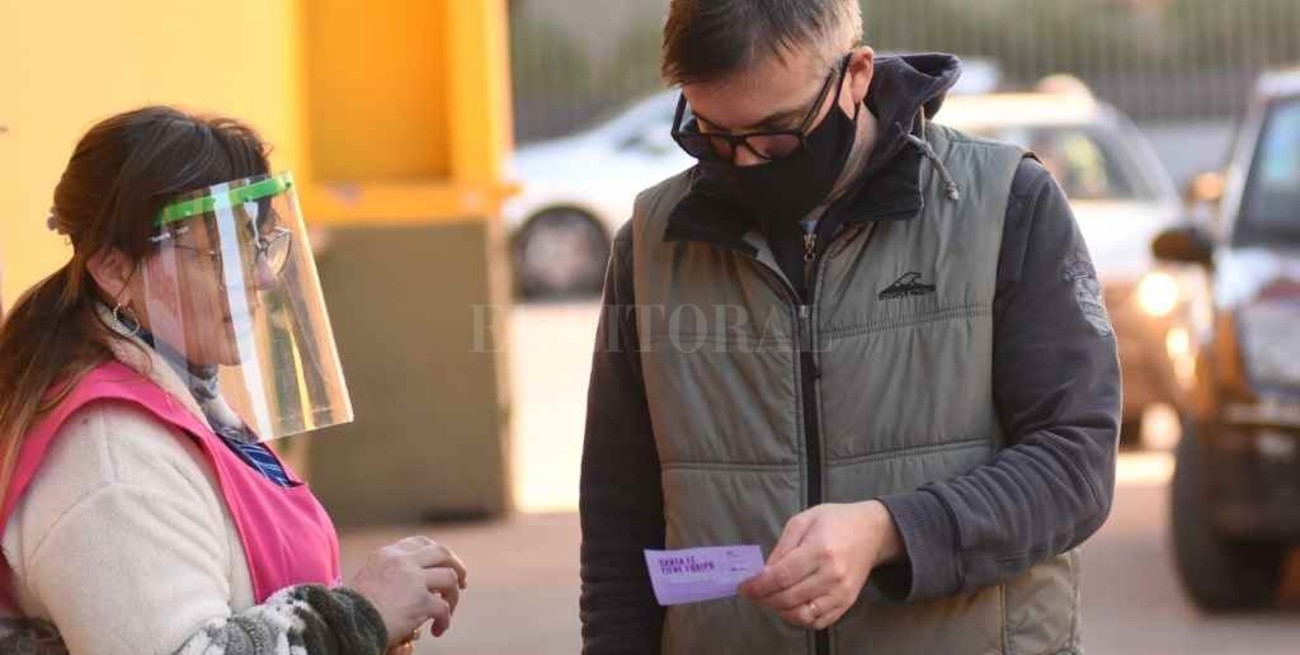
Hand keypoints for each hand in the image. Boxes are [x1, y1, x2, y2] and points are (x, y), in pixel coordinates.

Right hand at [349, 536, 468, 646]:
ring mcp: (414, 580)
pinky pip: (443, 608)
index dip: (437, 554)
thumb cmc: (353, 608)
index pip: (420, 543)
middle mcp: (403, 561)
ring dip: (453, 596)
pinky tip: (437, 629)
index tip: (444, 565)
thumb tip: (415, 580)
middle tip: (462, 582)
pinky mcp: (421, 601)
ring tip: (447, 610)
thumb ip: (391, 573)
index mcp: (388, 554)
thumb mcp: (370, 578)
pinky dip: (445, 620)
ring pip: (450, 578)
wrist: (346, 623)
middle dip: (457, 566)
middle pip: (442, 552)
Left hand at [738, 501, 901, 629]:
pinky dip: (799, 619)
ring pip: (802, 615)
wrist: (872, 530)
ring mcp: (842, 592)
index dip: (758, 586)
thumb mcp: (803, 521)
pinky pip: (819, 621)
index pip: (781, 576)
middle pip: (789, 598)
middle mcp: (832, 575)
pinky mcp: (847, 603)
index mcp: (819, 550)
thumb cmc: (835, 521)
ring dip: (780, 611)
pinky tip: (790, 607)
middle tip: (753, 594)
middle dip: (764, 599)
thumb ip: (782, 547)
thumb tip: (763, 572)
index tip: (744, 587)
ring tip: (770, 599)